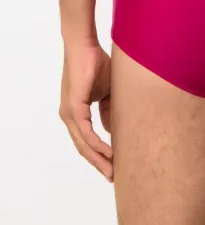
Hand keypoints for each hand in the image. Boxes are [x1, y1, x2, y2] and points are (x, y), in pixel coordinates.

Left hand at [59, 41, 112, 181]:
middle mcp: (70, 117)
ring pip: (83, 144)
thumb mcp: (108, 93)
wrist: (86, 46)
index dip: (100, 155)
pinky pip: (85, 132)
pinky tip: (108, 152)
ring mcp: (69, 113)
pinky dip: (97, 144)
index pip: (87, 141)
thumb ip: (109, 112)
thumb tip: (112, 130)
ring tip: (112, 171)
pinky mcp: (73, 107)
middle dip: (99, 164)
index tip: (114, 166)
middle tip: (113, 177)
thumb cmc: (97, 65)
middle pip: (83, 148)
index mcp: (77, 113)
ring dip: (98, 159)